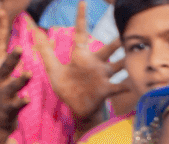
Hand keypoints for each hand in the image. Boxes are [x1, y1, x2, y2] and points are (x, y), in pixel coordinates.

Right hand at [0, 15, 30, 133]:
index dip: (0, 29)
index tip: (1, 11)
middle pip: (4, 65)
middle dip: (11, 57)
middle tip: (18, 46)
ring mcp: (2, 94)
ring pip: (11, 86)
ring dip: (19, 80)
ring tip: (28, 73)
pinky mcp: (8, 108)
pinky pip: (17, 105)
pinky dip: (21, 101)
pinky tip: (28, 98)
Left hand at [30, 5, 125, 121]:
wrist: (78, 108)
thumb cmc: (68, 87)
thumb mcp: (53, 69)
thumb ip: (45, 50)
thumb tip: (34, 31)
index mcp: (81, 55)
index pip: (81, 32)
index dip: (81, 18)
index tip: (82, 2)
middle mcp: (95, 63)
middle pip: (107, 48)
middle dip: (115, 41)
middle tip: (123, 32)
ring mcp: (103, 76)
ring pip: (118, 65)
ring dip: (125, 60)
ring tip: (134, 55)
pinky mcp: (106, 89)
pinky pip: (118, 87)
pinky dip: (126, 86)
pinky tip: (133, 84)